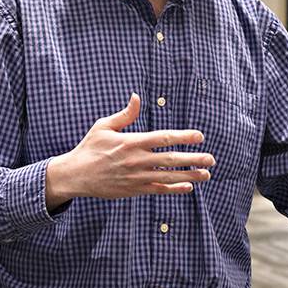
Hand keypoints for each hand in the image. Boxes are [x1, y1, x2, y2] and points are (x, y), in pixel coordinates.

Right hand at [45, 94, 214, 209]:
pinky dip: (174, 189)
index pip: (163, 138)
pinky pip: (158, 190)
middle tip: (211, 159)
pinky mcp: (134, 190)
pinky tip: (188, 186)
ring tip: (206, 174)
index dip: (183, 137)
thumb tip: (137, 97)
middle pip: (171, 159)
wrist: (75, 175)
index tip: (199, 136)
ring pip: (168, 177)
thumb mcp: (104, 126)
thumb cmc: (90, 148)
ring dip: (189, 175)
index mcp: (131, 142)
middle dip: (193, 159)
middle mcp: (136, 160)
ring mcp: (136, 177)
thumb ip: (125, 114)